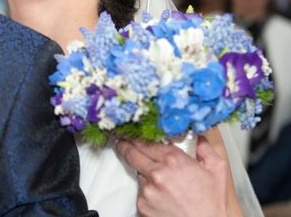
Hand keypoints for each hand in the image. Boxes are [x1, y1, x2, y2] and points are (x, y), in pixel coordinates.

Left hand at [115, 136, 229, 216]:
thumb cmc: (211, 204)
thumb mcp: (217, 170)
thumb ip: (205, 148)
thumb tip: (197, 137)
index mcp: (173, 160)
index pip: (145, 141)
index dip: (137, 137)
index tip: (132, 134)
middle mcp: (156, 173)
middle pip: (131, 153)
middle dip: (125, 146)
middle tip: (122, 142)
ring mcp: (147, 190)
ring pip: (137, 173)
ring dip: (143, 172)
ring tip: (160, 180)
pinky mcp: (142, 204)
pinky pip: (140, 191)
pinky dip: (147, 190)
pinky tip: (161, 194)